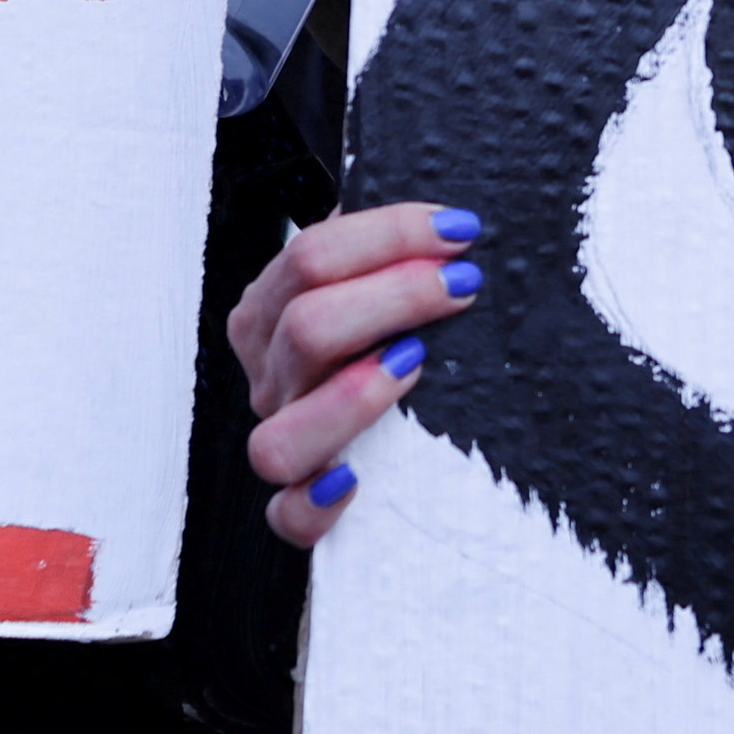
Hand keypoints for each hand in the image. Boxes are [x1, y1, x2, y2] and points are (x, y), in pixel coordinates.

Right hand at [232, 199, 480, 545]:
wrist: (388, 436)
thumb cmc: (386, 340)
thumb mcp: (377, 281)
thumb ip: (387, 248)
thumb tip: (448, 216)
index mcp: (272, 312)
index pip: (309, 255)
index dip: (389, 235)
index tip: (460, 230)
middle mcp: (271, 376)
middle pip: (304, 328)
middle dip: (393, 296)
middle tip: (462, 285)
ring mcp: (281, 441)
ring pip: (280, 435)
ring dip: (351, 396)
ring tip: (414, 365)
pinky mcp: (298, 507)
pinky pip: (288, 518)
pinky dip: (314, 502)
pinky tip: (355, 479)